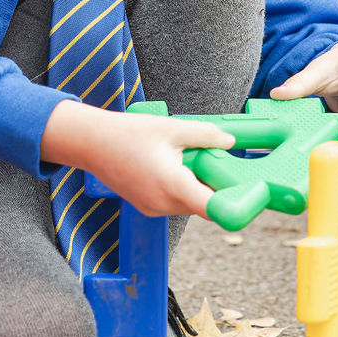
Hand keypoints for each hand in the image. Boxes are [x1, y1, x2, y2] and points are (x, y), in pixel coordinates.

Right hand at [40, 100, 234, 217]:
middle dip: (214, 187)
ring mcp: (153, 208)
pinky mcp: (146, 207)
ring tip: (187, 160)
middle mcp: (163, 204)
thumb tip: (230, 142)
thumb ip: (206, 135)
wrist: (90, 143)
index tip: (247, 193)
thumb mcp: (172, 127)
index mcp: (172, 184)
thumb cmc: (127, 133)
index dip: (234, 204)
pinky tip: (171, 165)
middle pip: (203, 205)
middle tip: (217, 163)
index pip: (213, 208)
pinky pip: (174, 202)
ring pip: (189, 204)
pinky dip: (181, 188)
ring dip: (196, 186)